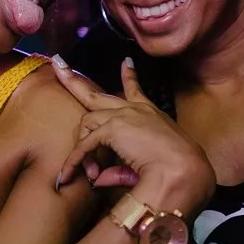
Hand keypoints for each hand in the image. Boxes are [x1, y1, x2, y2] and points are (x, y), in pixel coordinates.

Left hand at [51, 56, 214, 215]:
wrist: (185, 171)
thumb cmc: (175, 172)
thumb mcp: (144, 166)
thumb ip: (118, 170)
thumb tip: (98, 179)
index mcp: (149, 114)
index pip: (134, 91)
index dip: (128, 77)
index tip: (126, 64)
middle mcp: (135, 110)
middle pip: (96, 94)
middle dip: (72, 79)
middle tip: (58, 64)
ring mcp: (123, 115)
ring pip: (87, 121)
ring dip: (79, 148)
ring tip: (71, 171)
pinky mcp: (113, 127)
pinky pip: (85, 145)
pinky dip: (76, 162)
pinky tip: (70, 176)